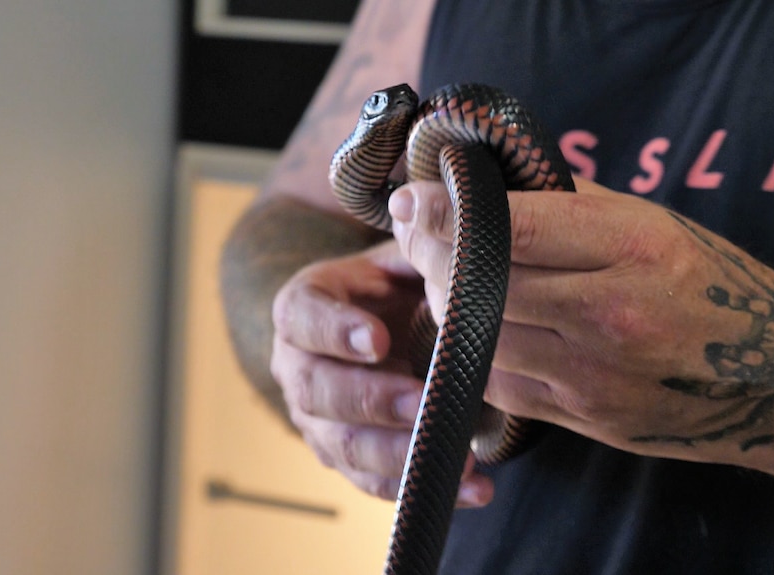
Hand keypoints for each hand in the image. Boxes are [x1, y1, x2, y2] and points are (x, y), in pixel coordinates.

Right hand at [271, 240, 493, 504]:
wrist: (382, 330)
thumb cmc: (394, 290)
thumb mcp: (399, 260)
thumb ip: (416, 249)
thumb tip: (444, 226)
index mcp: (304, 308)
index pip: (302, 317)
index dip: (335, 330)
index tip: (378, 339)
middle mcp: (299, 366)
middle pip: (318, 391)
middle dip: (373, 400)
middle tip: (422, 402)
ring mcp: (317, 419)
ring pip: (343, 446)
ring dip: (398, 454)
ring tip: (455, 456)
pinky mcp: (346, 457)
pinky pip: (374, 483)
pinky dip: (422, 487)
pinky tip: (474, 488)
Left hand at [389, 177, 773, 471]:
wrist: (770, 375)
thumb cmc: (708, 282)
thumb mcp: (649, 221)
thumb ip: (565, 204)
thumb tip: (479, 188)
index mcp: (633, 248)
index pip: (512, 230)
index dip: (445, 214)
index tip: (411, 201)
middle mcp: (612, 314)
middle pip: (482, 288)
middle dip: (432, 258)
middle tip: (419, 235)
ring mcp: (596, 376)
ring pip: (479, 342)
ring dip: (446, 307)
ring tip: (447, 280)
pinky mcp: (586, 419)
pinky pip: (500, 386)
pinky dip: (474, 352)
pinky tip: (478, 327)